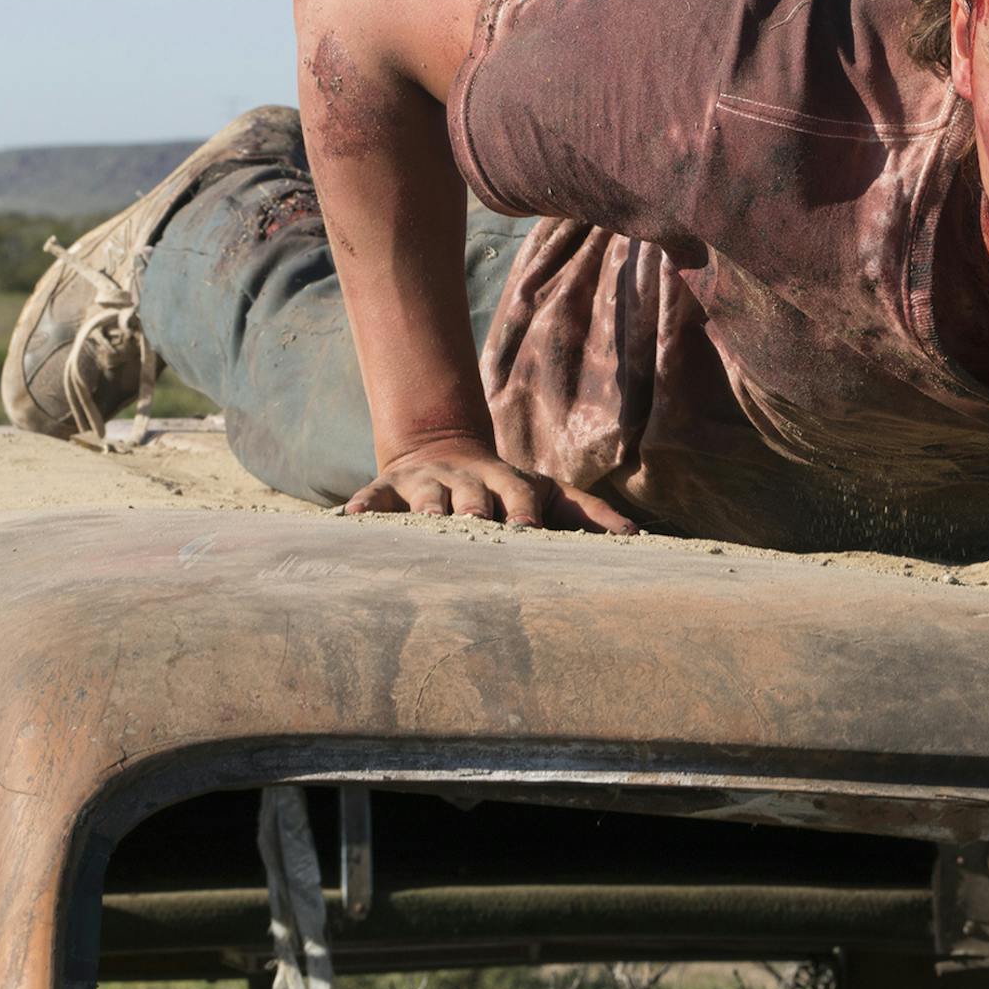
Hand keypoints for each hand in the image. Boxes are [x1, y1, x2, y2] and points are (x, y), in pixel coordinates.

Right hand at [345, 436, 638, 532]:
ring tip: (426, 523)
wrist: (443, 450)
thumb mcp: (548, 494)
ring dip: (427, 507)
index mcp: (509, 482)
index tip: (527, 533)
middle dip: (475, 510)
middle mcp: (468, 478)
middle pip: (474, 495)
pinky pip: (374, 496)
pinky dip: (363, 507)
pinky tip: (350, 520)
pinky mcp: (390, 487)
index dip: (523, 512)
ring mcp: (428, 482)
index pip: (520, 497)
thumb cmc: (508, 491)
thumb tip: (638, 539)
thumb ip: (589, 515)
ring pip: (428, 494)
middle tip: (476, 528)